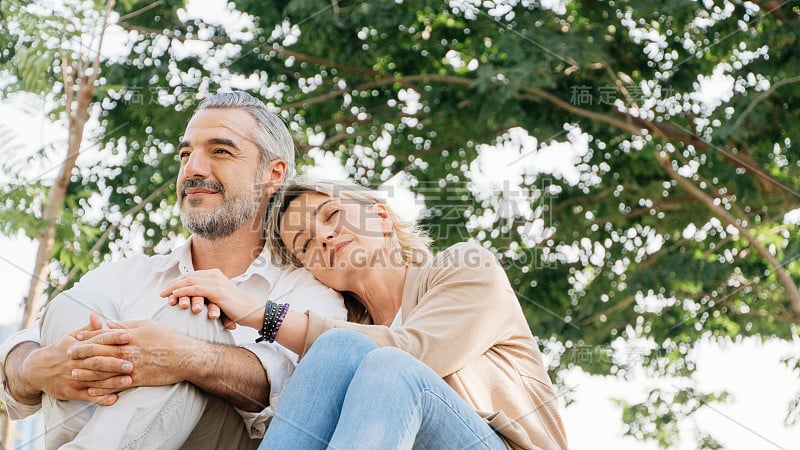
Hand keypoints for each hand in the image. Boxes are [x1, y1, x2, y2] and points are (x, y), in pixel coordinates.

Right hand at [20, 313, 132, 405]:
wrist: (36, 370)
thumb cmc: (61, 351)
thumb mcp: (71, 337)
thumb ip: (88, 328)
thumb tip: (98, 316)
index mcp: (78, 347)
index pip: (98, 341)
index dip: (113, 337)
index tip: (128, 335)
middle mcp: (76, 362)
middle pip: (97, 362)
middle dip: (114, 363)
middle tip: (132, 364)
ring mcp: (74, 378)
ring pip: (95, 380)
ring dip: (112, 382)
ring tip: (128, 381)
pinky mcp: (71, 392)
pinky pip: (87, 396)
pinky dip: (100, 399)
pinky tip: (113, 399)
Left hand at [69, 320, 196, 390]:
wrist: (185, 356)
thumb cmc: (168, 337)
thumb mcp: (147, 325)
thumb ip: (126, 325)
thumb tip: (109, 324)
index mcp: (128, 337)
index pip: (103, 336)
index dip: (88, 337)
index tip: (75, 338)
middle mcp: (127, 352)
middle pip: (98, 353)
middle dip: (81, 354)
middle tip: (68, 355)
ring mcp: (131, 367)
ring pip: (103, 371)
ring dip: (87, 372)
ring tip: (74, 372)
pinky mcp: (136, 380)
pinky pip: (115, 385)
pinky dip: (102, 389)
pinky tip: (92, 391)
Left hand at [161, 269, 264, 329]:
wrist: (252, 312)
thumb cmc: (236, 309)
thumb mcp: (219, 299)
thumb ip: (208, 295)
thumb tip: (194, 301)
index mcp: (215, 274)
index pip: (191, 276)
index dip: (177, 282)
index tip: (167, 290)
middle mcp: (215, 275)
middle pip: (188, 277)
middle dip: (173, 284)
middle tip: (162, 293)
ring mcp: (216, 282)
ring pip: (189, 282)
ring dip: (174, 288)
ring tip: (164, 295)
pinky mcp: (217, 291)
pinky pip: (195, 289)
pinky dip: (183, 292)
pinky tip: (174, 296)